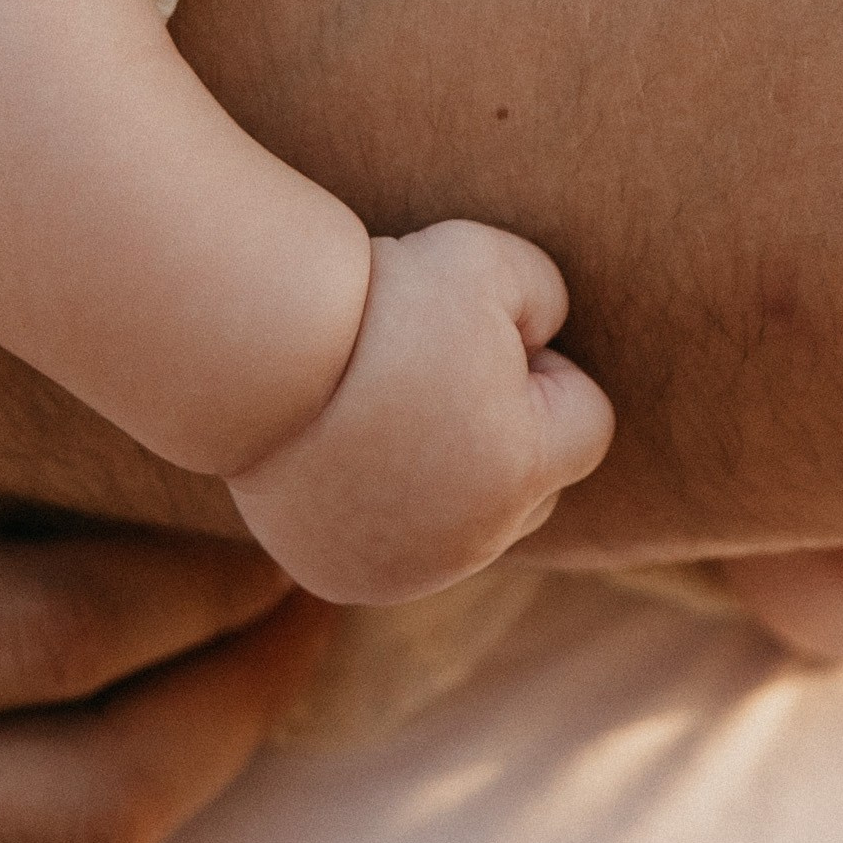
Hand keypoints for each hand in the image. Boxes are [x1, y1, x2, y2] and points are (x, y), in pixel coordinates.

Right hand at [228, 220, 615, 603]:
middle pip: (537, 488)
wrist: (254, 355)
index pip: (588, 422)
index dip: (545, 369)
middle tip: (433, 374)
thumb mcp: (489, 261)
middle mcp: (473, 541)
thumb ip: (548, 297)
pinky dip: (388, 509)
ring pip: (471, 523)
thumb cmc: (380, 298)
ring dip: (451, 476)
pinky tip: (348, 455)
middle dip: (508, 434)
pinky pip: (401, 549)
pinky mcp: (346, 581)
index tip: (479, 338)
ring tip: (387, 412)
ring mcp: (407, 571)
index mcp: (522, 471)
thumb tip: (545, 341)